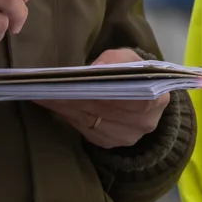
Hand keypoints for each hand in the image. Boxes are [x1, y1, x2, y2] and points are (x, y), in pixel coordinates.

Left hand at [34, 48, 169, 148]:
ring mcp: (126, 137)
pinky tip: (55, 105)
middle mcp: (144, 123)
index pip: (127, 96)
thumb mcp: (129, 58)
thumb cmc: (134, 72)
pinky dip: (68, 116)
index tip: (74, 82)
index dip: (100, 89)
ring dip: (65, 108)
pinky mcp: (109, 143)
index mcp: (157, 99)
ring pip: (90, 121)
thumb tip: (95, 70)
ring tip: (45, 94)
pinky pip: (85, 130)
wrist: (144, 96)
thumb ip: (115, 60)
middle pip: (104, 110)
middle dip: (75, 97)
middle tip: (47, 86)